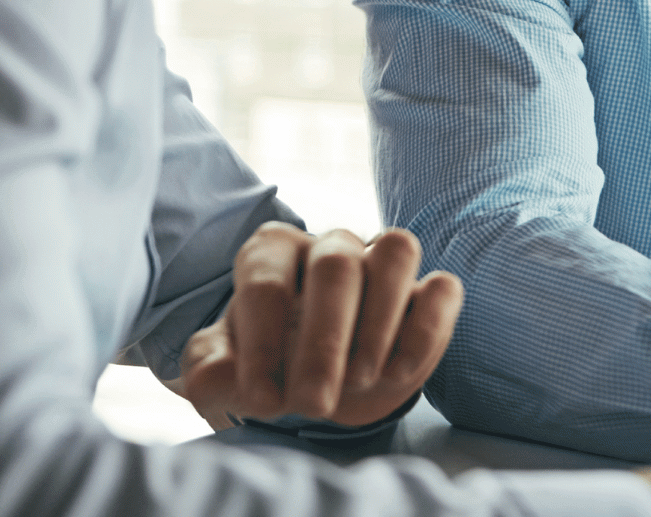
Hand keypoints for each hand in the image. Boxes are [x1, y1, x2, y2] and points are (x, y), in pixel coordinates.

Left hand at [176, 223, 462, 428]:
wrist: (314, 391)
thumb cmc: (265, 371)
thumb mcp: (222, 376)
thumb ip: (209, 370)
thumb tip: (217, 376)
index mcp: (271, 253)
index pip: (267, 282)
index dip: (264, 343)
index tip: (262, 400)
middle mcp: (328, 246)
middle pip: (335, 265)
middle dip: (324, 341)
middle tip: (314, 404)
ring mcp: (381, 263)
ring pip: (397, 248)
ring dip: (380, 320)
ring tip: (359, 378)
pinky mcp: (425, 294)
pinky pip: (442, 289)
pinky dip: (425, 331)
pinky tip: (396, 375)